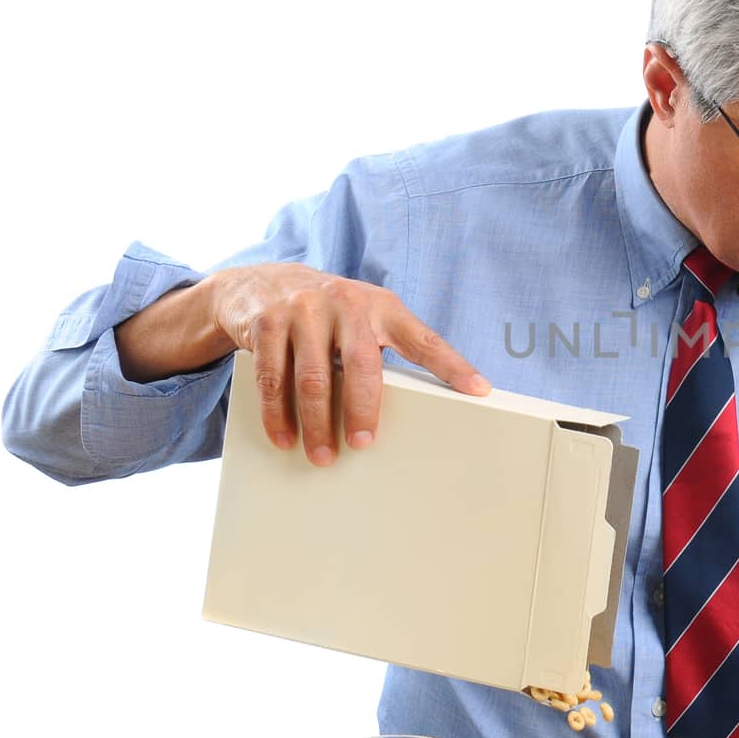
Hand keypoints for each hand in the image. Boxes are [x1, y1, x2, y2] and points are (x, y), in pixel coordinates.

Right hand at [210, 263, 488, 464]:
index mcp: (382, 306)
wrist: (260, 281)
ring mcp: (303, 311)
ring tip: (323, 456)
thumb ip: (388, 348)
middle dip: (364, 410)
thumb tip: (421, 406)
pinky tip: (285, 437)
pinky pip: (272, 378)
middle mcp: (345, 304)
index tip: (478, 390)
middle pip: (362, 365)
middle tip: (364, 444)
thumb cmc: (328, 312)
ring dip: (317, 424)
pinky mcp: (266, 323)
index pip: (424, 340)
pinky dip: (278, 414)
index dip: (452, 365)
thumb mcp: (364, 317)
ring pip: (313, 378)